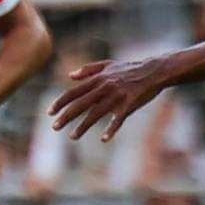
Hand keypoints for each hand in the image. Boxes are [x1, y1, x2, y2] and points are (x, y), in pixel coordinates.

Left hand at [48, 57, 168, 141]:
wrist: (154, 71)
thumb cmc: (130, 68)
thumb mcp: (108, 65)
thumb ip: (88, 70)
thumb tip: (70, 76)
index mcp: (98, 78)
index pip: (74, 91)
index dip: (60, 102)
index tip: (50, 112)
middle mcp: (105, 87)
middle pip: (81, 104)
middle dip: (66, 116)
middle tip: (54, 127)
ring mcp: (117, 96)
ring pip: (96, 113)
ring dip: (83, 126)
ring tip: (72, 137)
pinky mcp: (130, 104)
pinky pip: (118, 119)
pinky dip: (111, 129)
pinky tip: (104, 139)